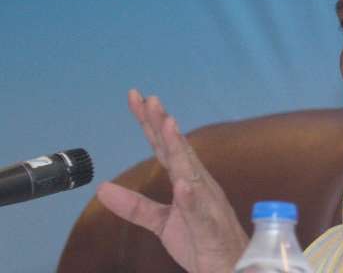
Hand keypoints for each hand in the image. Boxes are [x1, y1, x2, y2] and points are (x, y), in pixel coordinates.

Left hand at [96, 89, 248, 272]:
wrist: (230, 268)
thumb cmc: (201, 241)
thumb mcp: (161, 222)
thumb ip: (134, 205)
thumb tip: (102, 188)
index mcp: (185, 179)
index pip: (164, 145)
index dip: (150, 122)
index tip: (136, 98)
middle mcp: (197, 183)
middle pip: (177, 148)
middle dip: (163, 123)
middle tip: (149, 99)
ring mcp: (205, 202)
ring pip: (190, 170)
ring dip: (179, 147)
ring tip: (168, 125)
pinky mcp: (209, 227)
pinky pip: (200, 211)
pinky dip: (192, 197)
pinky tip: (183, 186)